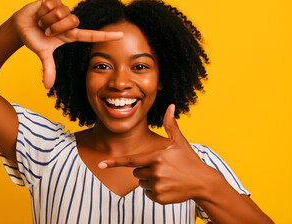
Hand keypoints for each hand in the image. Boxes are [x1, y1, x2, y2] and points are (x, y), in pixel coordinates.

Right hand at [11, 0, 122, 87]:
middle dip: (56, 27)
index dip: (106, 36)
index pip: (92, 35)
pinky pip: (53, 4)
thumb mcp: (43, 54)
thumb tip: (47, 87)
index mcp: (71, 35)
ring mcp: (63, 10)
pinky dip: (43, 10)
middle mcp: (70, 22)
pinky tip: (40, 12)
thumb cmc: (35, 39)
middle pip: (73, 21)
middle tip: (46, 31)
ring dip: (48, 19)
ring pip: (63, 13)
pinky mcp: (55, 1)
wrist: (20, 26)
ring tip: (42, 22)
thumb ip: (48, 69)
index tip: (121, 35)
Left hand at [98, 104, 212, 203]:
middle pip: (136, 172)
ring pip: (141, 183)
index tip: (101, 164)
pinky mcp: (161, 198)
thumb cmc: (190, 160)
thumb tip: (171, 106)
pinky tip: (168, 186)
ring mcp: (158, 186)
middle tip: (161, 168)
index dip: (114, 162)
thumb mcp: (180, 142)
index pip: (130, 160)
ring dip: (149, 180)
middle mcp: (155, 172)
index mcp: (156, 157)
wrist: (203, 183)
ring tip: (166, 177)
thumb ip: (171, 124)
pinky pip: (148, 194)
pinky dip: (155, 191)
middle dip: (144, 169)